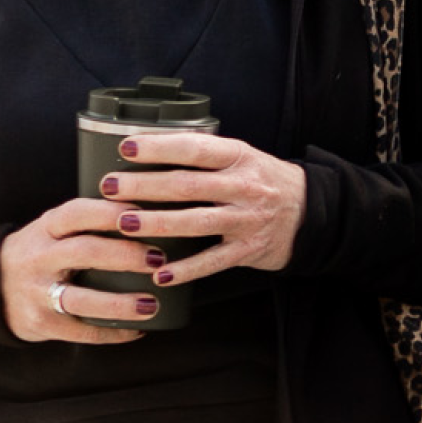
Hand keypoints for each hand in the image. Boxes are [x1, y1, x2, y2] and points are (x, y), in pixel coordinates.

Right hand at [2, 201, 163, 343]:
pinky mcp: (40, 323)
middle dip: (125, 255)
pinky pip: (79, 331)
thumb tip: (154, 211)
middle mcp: (39, 258)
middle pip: (84, 252)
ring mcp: (36, 292)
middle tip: (159, 260)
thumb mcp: (57, 229)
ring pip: (80, 298)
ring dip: (120, 303)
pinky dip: (111, 333)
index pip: (78, 213)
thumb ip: (92, 220)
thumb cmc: (46, 251)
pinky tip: (138, 330)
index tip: (146, 215)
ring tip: (153, 304)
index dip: (112, 213)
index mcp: (47, 228)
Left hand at [93, 132, 307, 287]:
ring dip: (158, 223)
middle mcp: (245, 186)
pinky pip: (213, 261)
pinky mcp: (249, 250)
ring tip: (123, 224)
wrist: (309, 211)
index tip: (127, 147)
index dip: (161, 147)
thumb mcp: (241, 158)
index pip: (196, 148)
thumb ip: (203, 157)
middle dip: (146, 185)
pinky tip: (159, 275)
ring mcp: (248, 220)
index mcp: (240, 157)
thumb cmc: (261, 181)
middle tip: (110, 186)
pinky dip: (186, 270)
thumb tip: (142, 153)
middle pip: (189, 185)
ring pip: (197, 222)